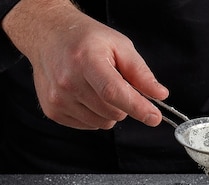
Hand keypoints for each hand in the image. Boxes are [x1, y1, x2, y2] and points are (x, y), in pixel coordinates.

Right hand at [1, 0, 168, 129]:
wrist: (49, 36)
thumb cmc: (86, 40)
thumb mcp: (119, 45)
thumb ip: (140, 72)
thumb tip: (159, 95)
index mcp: (86, 59)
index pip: (114, 92)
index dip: (137, 107)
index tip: (154, 117)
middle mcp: (68, 80)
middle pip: (112, 111)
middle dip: (124, 104)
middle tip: (117, 84)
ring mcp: (58, 98)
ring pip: (103, 122)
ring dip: (109, 110)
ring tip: (98, 87)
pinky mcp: (53, 111)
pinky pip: (89, 125)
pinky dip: (94, 114)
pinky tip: (86, 95)